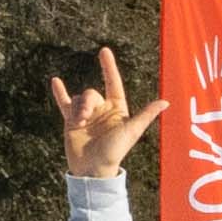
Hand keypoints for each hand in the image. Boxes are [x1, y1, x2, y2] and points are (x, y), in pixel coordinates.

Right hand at [51, 47, 156, 183]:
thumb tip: (166, 102)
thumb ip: (146, 115)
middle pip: (92, 93)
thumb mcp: (131, 131)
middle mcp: (101, 109)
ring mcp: (86, 114)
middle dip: (87, 102)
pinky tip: (55, 81)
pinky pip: (65, 103)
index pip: (112, 82)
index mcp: (117, 108)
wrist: (93, 169)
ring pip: (79, 99)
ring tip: (79, 122)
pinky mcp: (71, 121)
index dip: (109, 67)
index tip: (104, 51)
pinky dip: (60, 92)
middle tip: (85, 117)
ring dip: (78, 108)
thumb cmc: (115, 151)